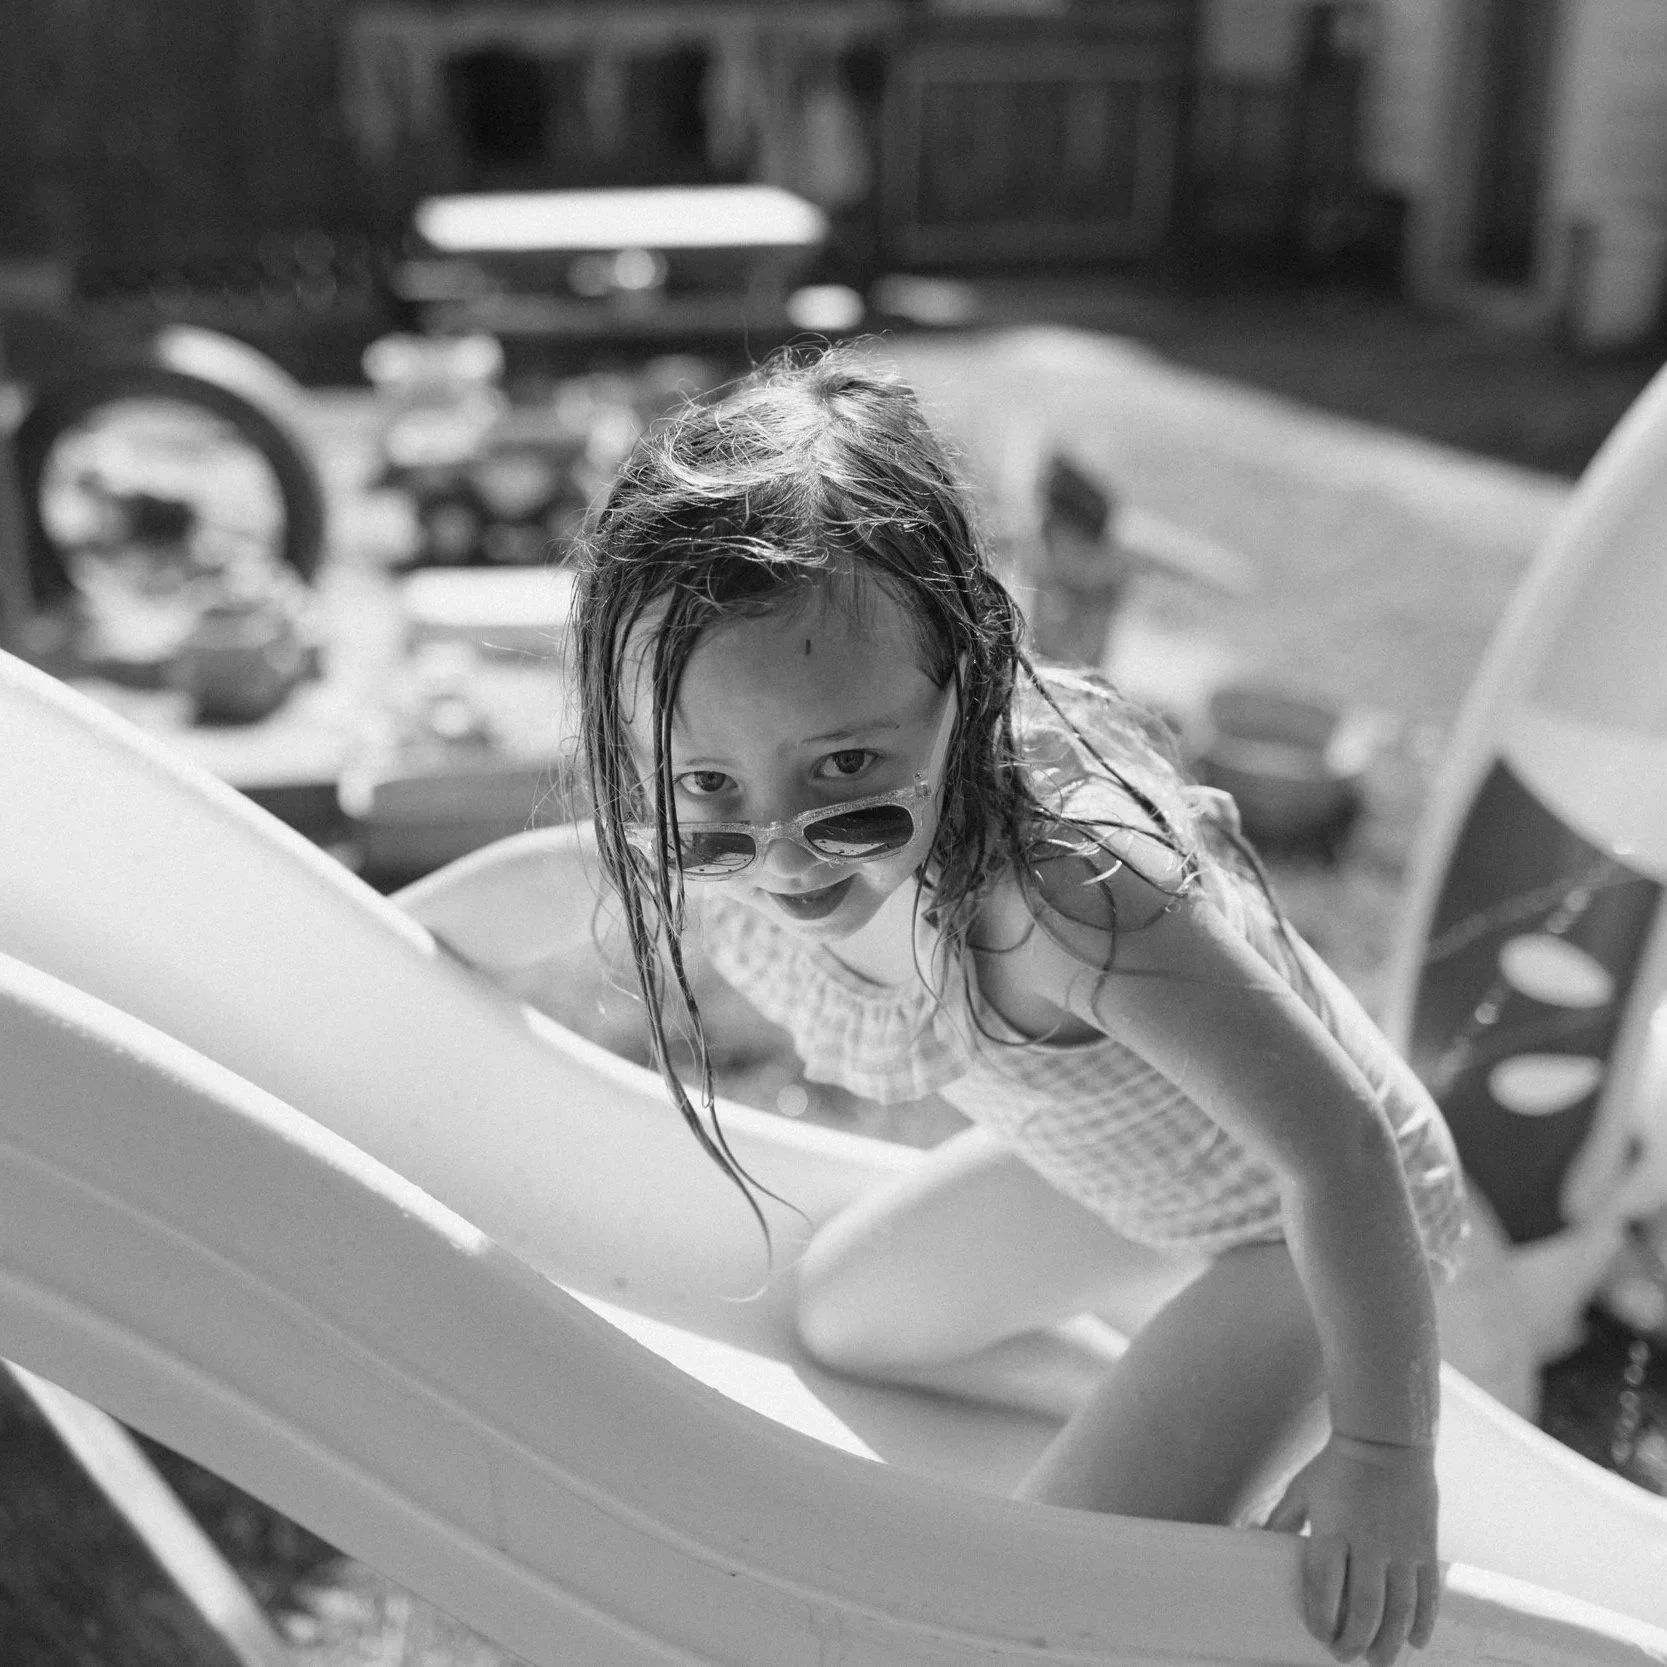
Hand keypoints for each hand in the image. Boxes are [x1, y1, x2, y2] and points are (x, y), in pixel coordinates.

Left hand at [1264, 1434, 1441, 1666]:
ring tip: (1379, 1661)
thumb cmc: (1337, 1466)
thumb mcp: (1303, 1489)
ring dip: (1390, 1641)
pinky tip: (1416, 1642)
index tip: (1319, 1635)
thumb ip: (1283, 1520)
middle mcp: (1368, 1544)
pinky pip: (1428, 1593)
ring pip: (1399, 1609)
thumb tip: (1254, 1539)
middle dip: (1355, 1641)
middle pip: (1365, 1608)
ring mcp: (1401, 1548)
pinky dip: (1423, 1622)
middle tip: (1346, 1657)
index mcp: (1332, 1531)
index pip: (1325, 1587)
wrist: (1386, 1440)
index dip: (1323, 1619)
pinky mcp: (1425, 1547)